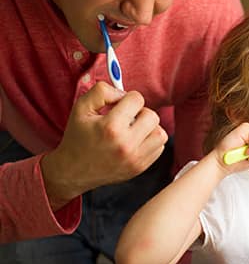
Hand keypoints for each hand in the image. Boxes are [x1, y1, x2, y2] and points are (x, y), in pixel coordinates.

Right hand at [41, 82, 167, 209]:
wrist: (72, 171)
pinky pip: (159, 147)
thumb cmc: (77, 137)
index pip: (137, 100)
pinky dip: (150, 141)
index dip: (128, 98)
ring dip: (149, 127)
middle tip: (127, 118)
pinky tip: (135, 141)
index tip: (119, 106)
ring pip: (160, 133)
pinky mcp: (140, 168)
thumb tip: (123, 92)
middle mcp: (126, 145)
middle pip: (152, 116)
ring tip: (133, 130)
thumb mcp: (81, 108)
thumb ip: (101, 91)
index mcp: (110, 128)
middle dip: (141, 112)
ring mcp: (135, 159)